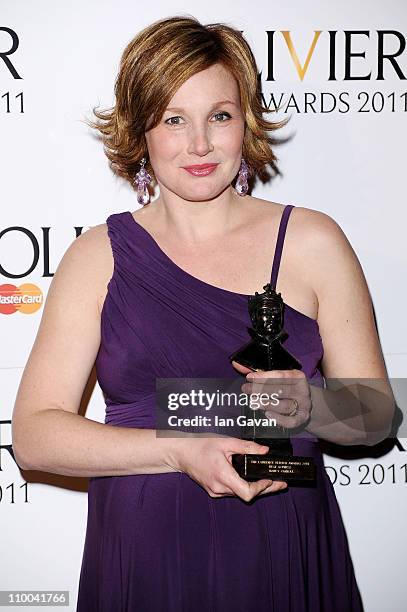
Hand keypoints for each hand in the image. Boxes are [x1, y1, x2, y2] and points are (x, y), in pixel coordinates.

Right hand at [165, 433, 287, 501]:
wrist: (181, 453)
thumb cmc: (200, 445)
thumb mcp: (225, 442)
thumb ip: (246, 447)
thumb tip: (264, 451)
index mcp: (223, 475)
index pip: (247, 492)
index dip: (261, 488)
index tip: (270, 479)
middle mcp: (219, 488)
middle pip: (247, 495)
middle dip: (265, 489)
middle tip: (281, 483)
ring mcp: (215, 491)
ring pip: (240, 494)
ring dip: (254, 488)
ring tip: (269, 480)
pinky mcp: (213, 490)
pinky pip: (232, 491)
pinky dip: (243, 486)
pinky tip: (250, 479)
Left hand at [232, 361, 312, 428]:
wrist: (304, 402)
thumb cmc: (286, 387)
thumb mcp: (275, 377)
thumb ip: (257, 372)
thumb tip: (236, 365)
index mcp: (297, 377)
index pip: (281, 375)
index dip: (264, 376)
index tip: (249, 377)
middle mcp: (302, 391)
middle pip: (282, 390)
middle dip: (262, 390)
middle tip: (246, 390)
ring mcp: (304, 405)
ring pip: (285, 406)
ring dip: (268, 404)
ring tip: (253, 402)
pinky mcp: (302, 419)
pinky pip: (291, 421)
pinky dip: (279, 419)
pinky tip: (267, 415)